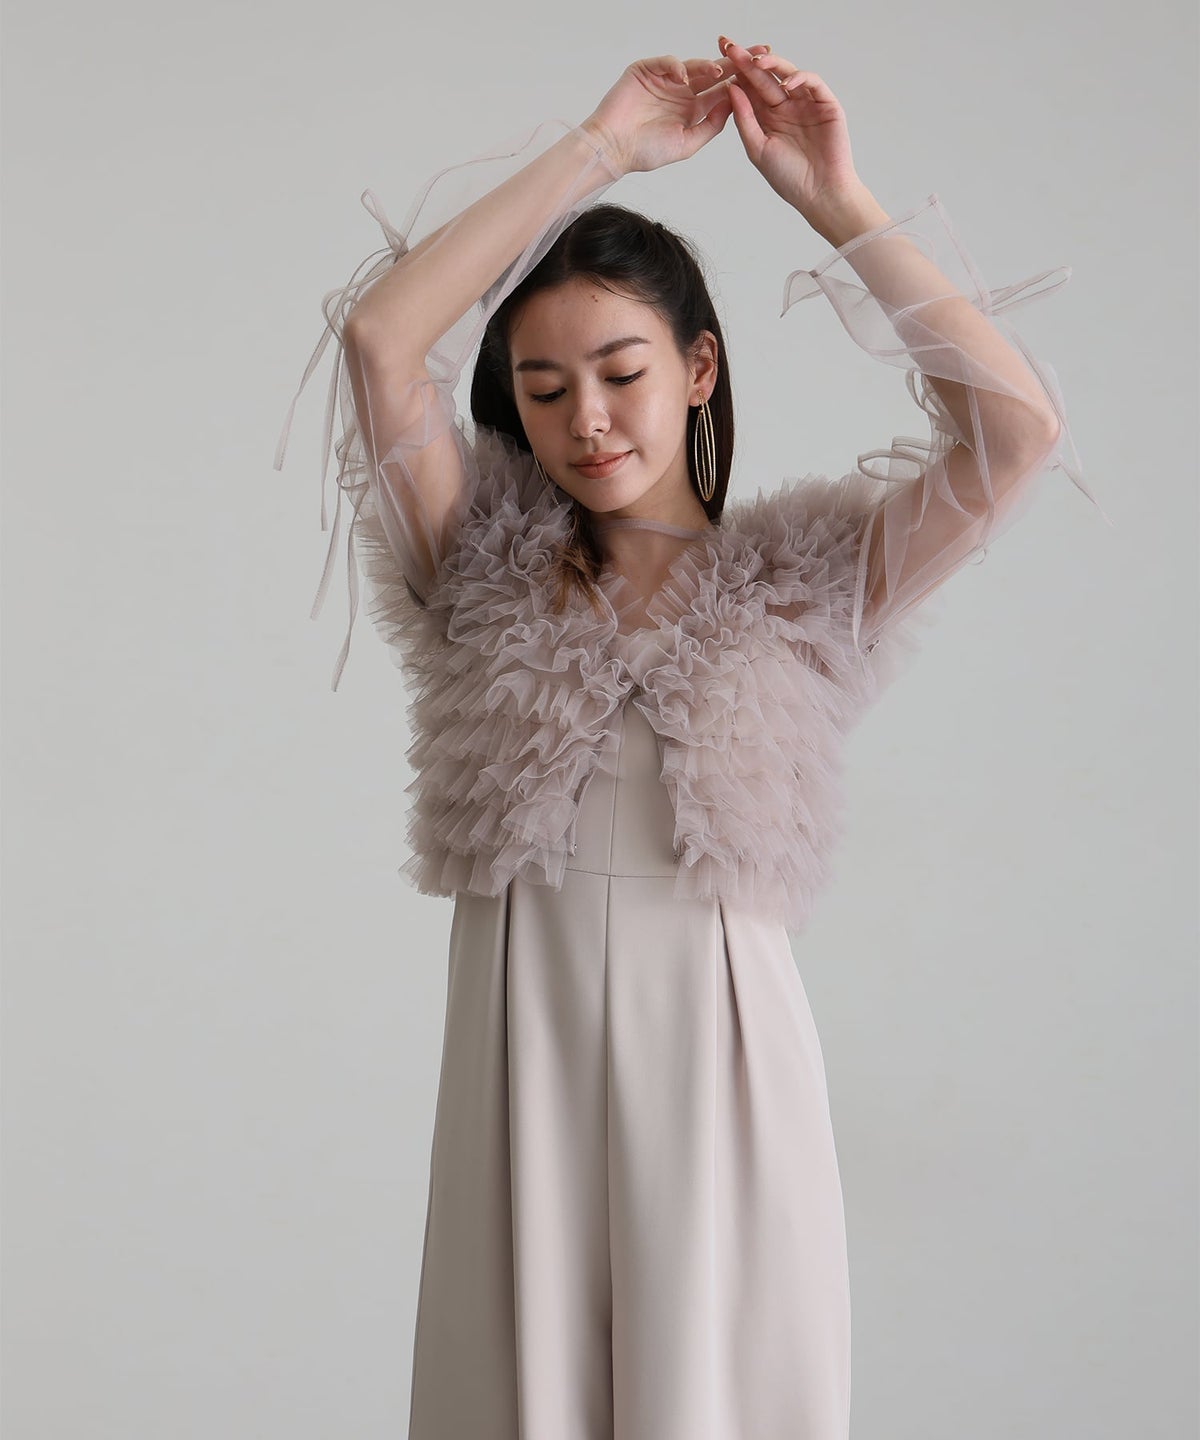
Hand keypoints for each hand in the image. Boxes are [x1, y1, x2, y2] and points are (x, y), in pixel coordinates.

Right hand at [582, 50, 768, 175]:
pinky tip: (683, 77)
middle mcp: (682, 91)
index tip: (764, 78)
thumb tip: (734, 106)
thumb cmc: (645, 152)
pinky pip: (666, 63)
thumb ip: (711, 125)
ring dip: (707, 65)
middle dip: (736, 62)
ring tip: (719, 69)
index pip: (722, 91)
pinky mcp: (646, 70)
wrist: (613, 148)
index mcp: (693, 109)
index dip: (742, 83)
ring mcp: (664, 79)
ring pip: (692, 66)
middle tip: (758, 52)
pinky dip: (676, 66)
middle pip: (713, 72)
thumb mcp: (687, 144)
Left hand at [717, 38, 863, 222]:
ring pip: (787, 74)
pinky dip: (799, 78)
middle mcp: (784, 107)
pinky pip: (812, 83)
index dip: (735, 72)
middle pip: (764, 77)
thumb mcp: (757, 148)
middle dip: (747, 61)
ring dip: (772, 64)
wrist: (819, 194)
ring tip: (756, 60)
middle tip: (731, 46)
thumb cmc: (788, 178)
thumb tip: (730, 88)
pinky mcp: (825, 104)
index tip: (717, 57)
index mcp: (766, 118)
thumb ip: (744, 118)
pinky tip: (786, 82)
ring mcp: (805, 103)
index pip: (749, 89)